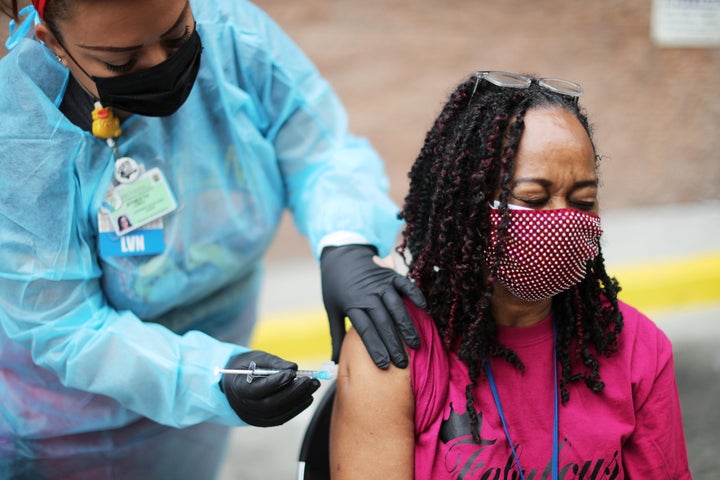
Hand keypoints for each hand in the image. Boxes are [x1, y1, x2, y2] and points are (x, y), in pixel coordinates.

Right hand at [220, 350, 319, 426]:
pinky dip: (297, 408)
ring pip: (279, 413)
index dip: (276, 382)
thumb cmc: (246, 368)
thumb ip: (273, 363)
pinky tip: (308, 396)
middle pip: (271, 404)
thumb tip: (294, 368)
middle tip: (311, 380)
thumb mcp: (256, 358)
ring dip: (299, 399)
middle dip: (294, 392)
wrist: (233, 385)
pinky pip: (282, 418)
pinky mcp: (264, 422)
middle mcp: (246, 407)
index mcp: (239, 389)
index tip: (293, 373)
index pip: (258, 389)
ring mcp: (255, 418)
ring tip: (314, 385)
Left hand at [320, 244, 426, 368]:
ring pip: (396, 307)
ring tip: (416, 344)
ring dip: (407, 326)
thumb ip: (336, 334)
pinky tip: (423, 308)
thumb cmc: (335, 286)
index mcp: (351, 305)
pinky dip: (414, 295)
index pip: (365, 331)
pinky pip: (405, 285)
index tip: (384, 365)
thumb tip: (334, 362)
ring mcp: (380, 284)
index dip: (375, 348)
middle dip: (393, 344)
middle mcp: (367, 295)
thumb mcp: (331, 309)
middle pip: (382, 322)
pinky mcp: (390, 275)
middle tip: (403, 363)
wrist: (340, 254)